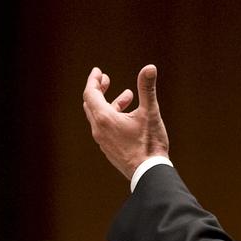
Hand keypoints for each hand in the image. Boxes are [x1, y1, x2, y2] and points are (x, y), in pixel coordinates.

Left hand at [82, 64, 169, 179]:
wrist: (148, 173)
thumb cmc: (149, 143)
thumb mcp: (150, 113)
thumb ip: (147, 89)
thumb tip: (150, 67)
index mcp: (105, 118)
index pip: (90, 93)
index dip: (93, 80)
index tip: (98, 71)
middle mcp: (99, 130)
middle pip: (91, 104)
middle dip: (98, 90)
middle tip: (107, 80)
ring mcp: (103, 141)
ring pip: (99, 117)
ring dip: (110, 104)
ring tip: (127, 97)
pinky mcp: (109, 150)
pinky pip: (104, 128)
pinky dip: (112, 117)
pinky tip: (128, 118)